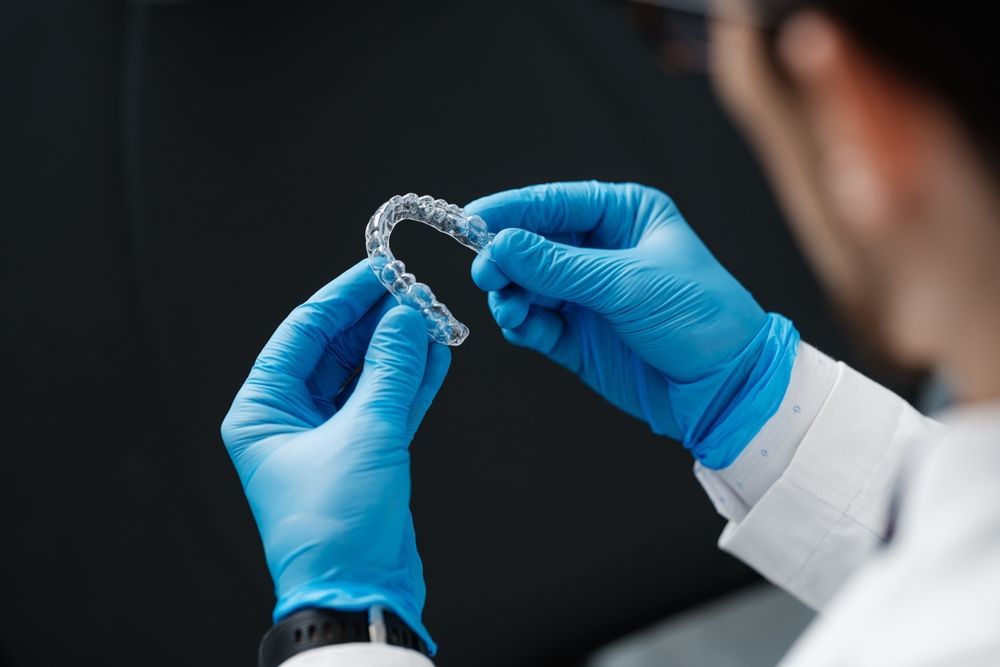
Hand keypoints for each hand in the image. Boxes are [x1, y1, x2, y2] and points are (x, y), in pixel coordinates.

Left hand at [221, 260, 449, 651]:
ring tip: (434, 319)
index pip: (304, 331)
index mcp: (264, 409)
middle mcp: (290, 418)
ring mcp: (329, 435)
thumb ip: (390, 370)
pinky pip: (387, 402)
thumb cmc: (336, 528)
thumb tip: (406, 317)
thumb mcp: (366, 434)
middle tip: (418, 293)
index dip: (345, 295)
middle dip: (379, 321)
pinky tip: (436, 355)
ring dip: (401, 349)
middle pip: (337, 348)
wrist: (360, 595)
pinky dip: (412, 380)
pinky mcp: (364, 453)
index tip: (381, 269)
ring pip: (367, 374)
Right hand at [468, 182, 797, 467]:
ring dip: (511, 295)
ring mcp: (587, 296)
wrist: (726, 388)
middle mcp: (601, 251)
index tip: (473, 222)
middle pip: (532, 244)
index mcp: (624, 216)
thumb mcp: (627, 283)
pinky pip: (535, 323)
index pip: (555, 204)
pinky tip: (520, 327)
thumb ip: (557, 266)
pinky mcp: (578, 338)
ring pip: (527, 286)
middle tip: (487, 274)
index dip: (512, 211)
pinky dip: (521, 324)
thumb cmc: (699, 316)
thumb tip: (498, 246)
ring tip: (512, 308)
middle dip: (506, 258)